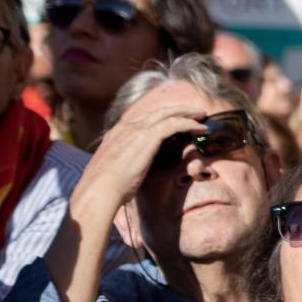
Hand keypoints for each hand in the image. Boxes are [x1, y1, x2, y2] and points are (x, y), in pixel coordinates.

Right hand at [75, 103, 206, 213]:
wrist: (99, 191)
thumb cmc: (104, 189)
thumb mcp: (112, 172)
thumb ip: (122, 165)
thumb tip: (128, 172)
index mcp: (115, 134)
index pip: (141, 118)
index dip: (159, 116)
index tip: (172, 118)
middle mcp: (125, 127)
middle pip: (157, 112)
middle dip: (177, 110)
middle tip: (194, 113)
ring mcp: (136, 130)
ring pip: (168, 113)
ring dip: (187, 114)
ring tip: (202, 116)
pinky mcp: (148, 136)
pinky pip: (174, 124)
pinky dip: (189, 124)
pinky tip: (201, 129)